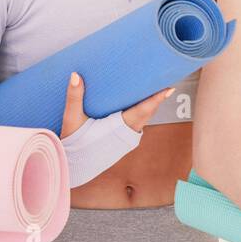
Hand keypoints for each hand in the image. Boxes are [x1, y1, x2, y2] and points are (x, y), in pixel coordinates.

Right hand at [58, 72, 175, 137]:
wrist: (72, 166)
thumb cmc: (73, 143)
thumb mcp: (72, 118)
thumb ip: (74, 96)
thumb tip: (75, 75)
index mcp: (118, 128)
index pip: (142, 110)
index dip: (156, 99)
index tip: (168, 89)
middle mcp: (126, 135)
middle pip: (147, 113)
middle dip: (157, 99)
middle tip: (164, 81)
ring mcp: (126, 140)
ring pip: (144, 119)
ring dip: (150, 105)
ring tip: (156, 89)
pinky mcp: (122, 142)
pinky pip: (138, 124)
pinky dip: (143, 112)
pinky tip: (140, 104)